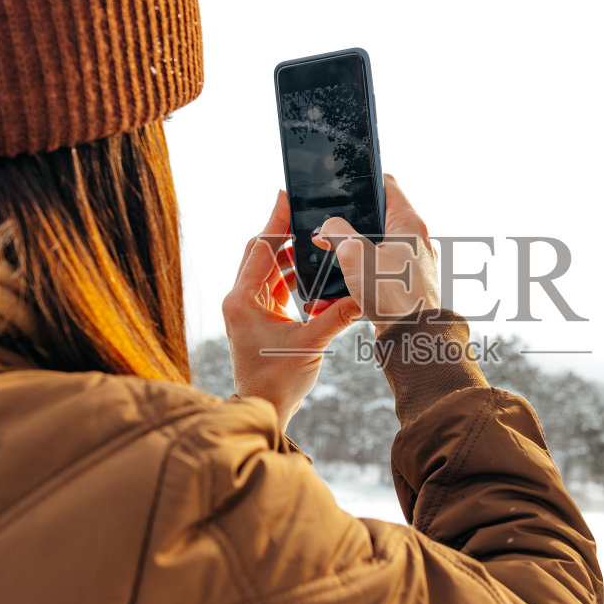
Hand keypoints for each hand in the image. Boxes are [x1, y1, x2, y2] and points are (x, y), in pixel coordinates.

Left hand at [222, 191, 362, 431]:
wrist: (262, 407)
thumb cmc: (277, 380)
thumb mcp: (311, 343)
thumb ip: (337, 315)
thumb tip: (363, 294)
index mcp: (244, 299)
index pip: (261, 248)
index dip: (275, 221)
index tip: (287, 197)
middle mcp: (240, 299)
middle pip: (260, 252)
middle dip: (283, 232)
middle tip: (304, 212)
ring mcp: (248, 308)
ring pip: (268, 269)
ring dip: (290, 256)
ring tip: (316, 242)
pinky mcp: (258, 317)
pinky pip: (273, 286)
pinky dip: (291, 276)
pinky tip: (312, 273)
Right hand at [310, 174, 440, 336]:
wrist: (413, 339)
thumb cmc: (393, 296)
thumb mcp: (355, 256)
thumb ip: (337, 233)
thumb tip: (326, 229)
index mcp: (409, 224)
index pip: (387, 185)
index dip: (363, 181)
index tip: (342, 185)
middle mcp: (416, 240)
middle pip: (378, 217)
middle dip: (350, 223)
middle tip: (328, 229)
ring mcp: (413, 262)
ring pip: (376, 246)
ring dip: (352, 253)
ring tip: (331, 260)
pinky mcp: (407, 283)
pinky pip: (379, 271)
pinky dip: (361, 275)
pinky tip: (342, 288)